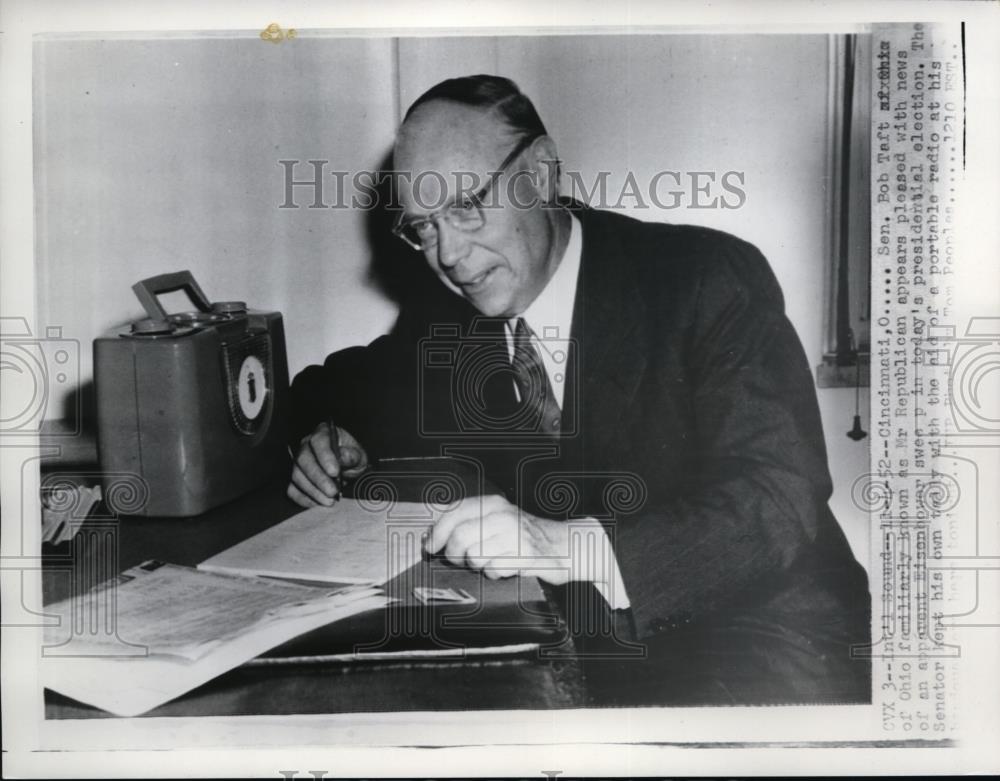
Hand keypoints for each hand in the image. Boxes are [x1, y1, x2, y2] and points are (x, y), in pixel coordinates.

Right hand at [287, 422, 369, 506]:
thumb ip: (352, 456)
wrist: (348, 470)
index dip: (325, 456)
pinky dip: (305, 499)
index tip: (335, 472)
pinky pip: (293, 490)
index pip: (319, 441)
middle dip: (319, 478)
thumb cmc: (352, 458)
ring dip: (313, 491)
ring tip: (329, 500)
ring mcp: (298, 462)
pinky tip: (319, 504)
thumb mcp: (359, 455)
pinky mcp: (295, 479)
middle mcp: (306, 445)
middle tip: (333, 492)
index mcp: (323, 433)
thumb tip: (342, 457)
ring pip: (297, 476)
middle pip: (304, 459)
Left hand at [425, 495, 572, 584]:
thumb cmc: (522, 536)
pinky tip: (504, 568)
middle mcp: (504, 515)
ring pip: (475, 556)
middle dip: (454, 555)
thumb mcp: (495, 520)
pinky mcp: (526, 556)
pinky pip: (494, 570)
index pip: (454, 512)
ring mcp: (516, 536)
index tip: (429, 548)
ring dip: (477, 566)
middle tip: (461, 560)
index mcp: (493, 504)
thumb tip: (430, 537)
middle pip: (460, 536)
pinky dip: (494, 574)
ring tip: (489, 563)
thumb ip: (466, 524)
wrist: (563, 545)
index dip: (436, 532)